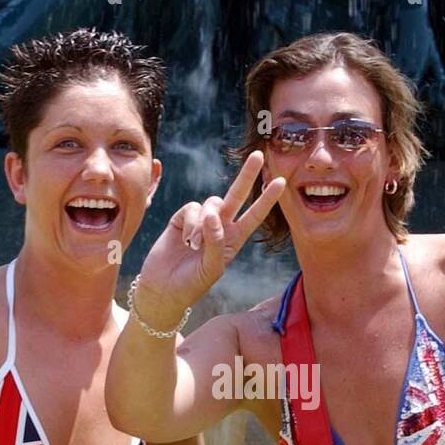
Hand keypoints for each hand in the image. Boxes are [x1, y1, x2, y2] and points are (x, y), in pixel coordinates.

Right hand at [134, 151, 285, 319]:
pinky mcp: (182, 218)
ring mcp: (200, 221)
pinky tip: (185, 240)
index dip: (267, 199)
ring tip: (195, 246)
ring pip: (212, 203)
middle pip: (236, 196)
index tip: (280, 181)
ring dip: (205, 223)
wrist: (163, 289)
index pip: (254, 216)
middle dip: (247, 176)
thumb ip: (217, 242)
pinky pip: (192, 208)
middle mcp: (220, 227)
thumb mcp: (212, 268)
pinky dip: (191, 222)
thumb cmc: (191, 283)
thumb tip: (214, 215)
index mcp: (233, 240)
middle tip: (257, 155)